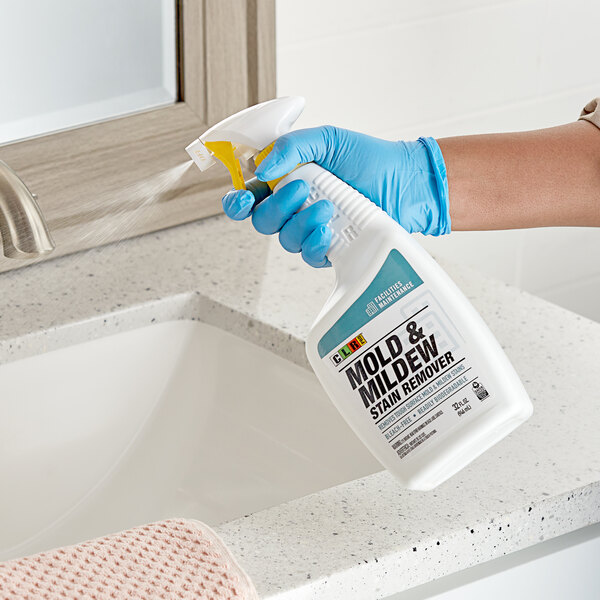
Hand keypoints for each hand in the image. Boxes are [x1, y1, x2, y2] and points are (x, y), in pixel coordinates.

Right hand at [221, 126, 450, 267]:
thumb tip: (261, 169)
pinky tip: (328, 232)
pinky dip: (314, 244)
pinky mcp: (329, 248)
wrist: (405, 183)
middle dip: (278, 208)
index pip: (251, 197)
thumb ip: (292, 147)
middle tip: (303, 189)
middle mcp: (294, 208)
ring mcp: (311, 229)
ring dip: (301, 224)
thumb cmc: (369, 159)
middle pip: (262, 221)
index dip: (239, 202)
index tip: (243, 199)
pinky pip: (308, 255)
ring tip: (327, 207)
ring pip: (285, 239)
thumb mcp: (328, 140)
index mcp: (286, 181)